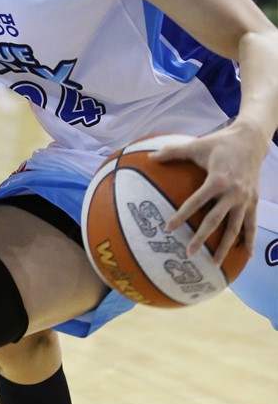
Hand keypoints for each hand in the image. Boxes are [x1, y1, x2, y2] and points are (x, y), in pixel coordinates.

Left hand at [156, 123, 264, 264]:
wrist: (251, 140)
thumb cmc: (220, 143)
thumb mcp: (197, 145)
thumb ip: (173, 151)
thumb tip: (150, 156)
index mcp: (217, 179)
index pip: (196, 201)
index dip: (182, 215)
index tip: (169, 228)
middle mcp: (233, 192)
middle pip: (215, 219)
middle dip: (202, 238)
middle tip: (189, 253)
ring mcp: (245, 199)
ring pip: (235, 227)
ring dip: (225, 246)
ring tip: (214, 263)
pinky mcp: (254, 201)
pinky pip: (252, 224)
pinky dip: (250, 240)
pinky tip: (248, 256)